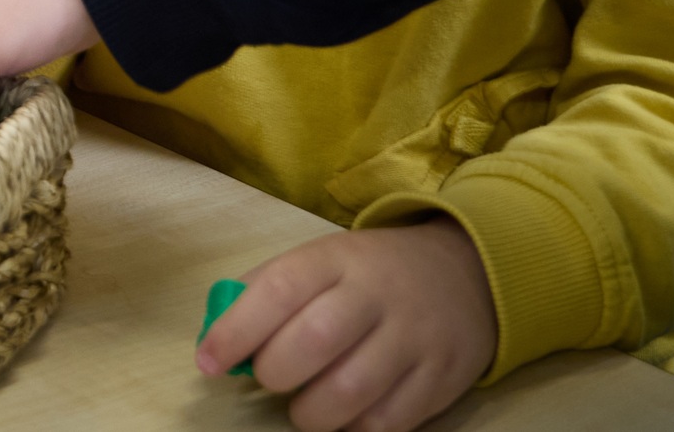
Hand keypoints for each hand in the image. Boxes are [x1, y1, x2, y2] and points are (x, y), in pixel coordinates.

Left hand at [197, 222, 498, 431]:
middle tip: (269, 378)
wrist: (464, 273)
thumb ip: (265, 291)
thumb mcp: (320, 259)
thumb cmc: (369, 273)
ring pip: (351, 390)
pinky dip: (353, 430)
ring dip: (311, 412)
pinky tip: (342, 417)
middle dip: (275, 372)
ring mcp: (414, 337)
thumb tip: (216, 339)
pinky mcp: (442, 379)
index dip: (236, 330)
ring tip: (303, 405)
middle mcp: (378, 294)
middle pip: (314, 341)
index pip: (279, 289)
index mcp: (337, 258)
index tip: (209, 362)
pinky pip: (388, 422)